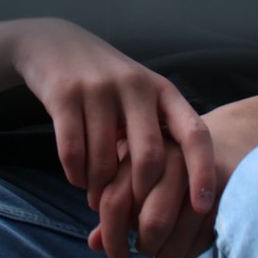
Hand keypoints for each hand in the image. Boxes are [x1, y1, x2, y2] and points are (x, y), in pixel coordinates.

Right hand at [10, 18, 215, 257]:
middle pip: (149, 158)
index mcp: (161, 89)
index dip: (203, 171)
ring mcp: (98, 88)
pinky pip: (73, 154)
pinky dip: (76, 177)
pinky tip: (77, 178)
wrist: (54, 42)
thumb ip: (157, 133)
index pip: (195, 132)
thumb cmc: (106, 82)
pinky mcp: (65, 94)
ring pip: (106, 162)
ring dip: (100, 190)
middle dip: (141, 196)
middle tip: (130, 214)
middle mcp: (134, 85)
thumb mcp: (140, 95)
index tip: (202, 207)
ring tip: (97, 196)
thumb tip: (175, 197)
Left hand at [90, 97, 257, 257]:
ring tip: (163, 254)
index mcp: (134, 151)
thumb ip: (116, 209)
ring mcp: (197, 169)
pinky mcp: (224, 184)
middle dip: (147, 247)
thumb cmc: (165, 170)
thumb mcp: (135, 181)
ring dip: (168, 254)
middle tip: (144, 251)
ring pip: (180, 232)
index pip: (114, 203)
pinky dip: (191, 250)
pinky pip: (204, 233)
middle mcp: (165, 156)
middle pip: (152, 222)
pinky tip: (186, 245)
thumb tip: (93, 245)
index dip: (113, 239)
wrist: (219, 142)